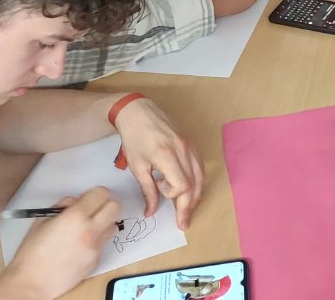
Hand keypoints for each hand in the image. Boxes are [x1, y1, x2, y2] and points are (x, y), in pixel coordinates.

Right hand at [0, 188, 119, 299]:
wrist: (33, 282)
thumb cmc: (32, 252)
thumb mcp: (42, 220)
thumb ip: (63, 206)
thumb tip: (77, 200)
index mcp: (74, 217)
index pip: (101, 194)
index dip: (96, 193)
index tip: (90, 197)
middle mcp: (90, 231)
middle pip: (115, 207)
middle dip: (106, 205)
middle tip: (94, 210)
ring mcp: (96, 247)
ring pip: (113, 226)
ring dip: (104, 223)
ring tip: (87, 228)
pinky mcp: (97, 261)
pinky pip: (104, 243)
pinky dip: (97, 240)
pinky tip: (81, 245)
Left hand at [111, 97, 204, 228]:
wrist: (138, 111)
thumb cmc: (134, 137)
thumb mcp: (137, 165)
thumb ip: (147, 190)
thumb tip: (150, 212)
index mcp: (167, 155)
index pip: (182, 184)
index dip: (173, 195)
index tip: (160, 190)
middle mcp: (183, 150)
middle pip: (194, 184)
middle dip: (189, 206)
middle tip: (183, 223)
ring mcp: (190, 146)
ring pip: (201, 177)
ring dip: (196, 196)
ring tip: (188, 210)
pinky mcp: (191, 144)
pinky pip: (200, 167)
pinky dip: (198, 182)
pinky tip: (192, 191)